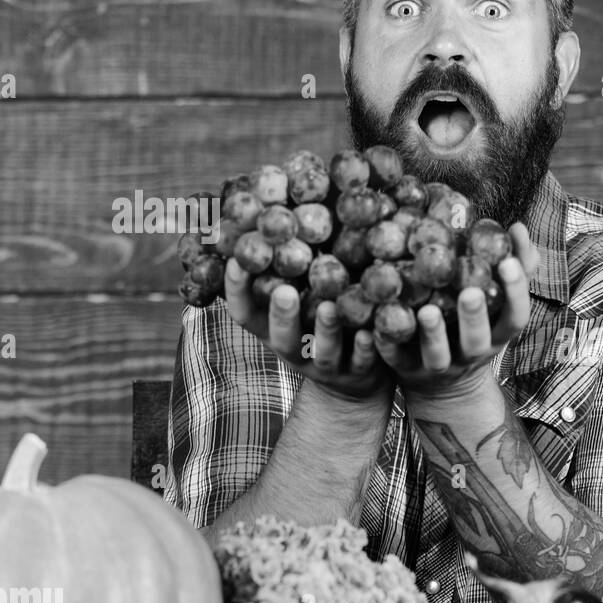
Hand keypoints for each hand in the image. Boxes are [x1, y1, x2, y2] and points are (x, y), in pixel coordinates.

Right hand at [223, 258, 391, 400]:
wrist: (351, 386)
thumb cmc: (314, 328)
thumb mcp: (293, 304)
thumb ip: (281, 273)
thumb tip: (257, 216)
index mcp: (273, 332)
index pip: (245, 314)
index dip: (237, 291)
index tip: (235, 261)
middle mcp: (297, 350)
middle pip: (282, 338)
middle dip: (281, 315)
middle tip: (283, 290)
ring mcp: (328, 364)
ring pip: (323, 351)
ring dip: (325, 329)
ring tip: (328, 307)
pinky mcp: (360, 372)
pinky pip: (362, 362)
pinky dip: (364, 348)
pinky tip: (368, 333)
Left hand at [375, 223, 541, 394]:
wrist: (447, 387)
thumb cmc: (474, 329)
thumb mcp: (498, 306)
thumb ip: (513, 271)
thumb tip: (518, 228)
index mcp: (496, 334)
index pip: (516, 316)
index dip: (516, 292)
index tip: (508, 262)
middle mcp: (471, 353)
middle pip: (477, 340)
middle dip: (474, 316)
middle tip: (470, 291)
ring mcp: (439, 365)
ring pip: (438, 354)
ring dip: (433, 333)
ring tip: (428, 310)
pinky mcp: (407, 370)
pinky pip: (396, 359)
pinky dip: (387, 345)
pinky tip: (375, 328)